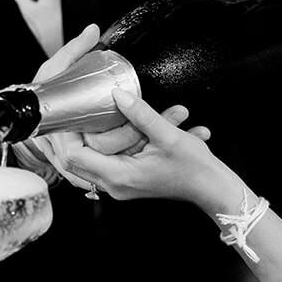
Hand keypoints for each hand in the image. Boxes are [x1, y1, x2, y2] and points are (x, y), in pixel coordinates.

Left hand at [51, 90, 226, 207]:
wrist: (212, 187)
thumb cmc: (195, 168)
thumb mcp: (169, 134)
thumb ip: (140, 113)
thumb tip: (118, 94)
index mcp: (120, 175)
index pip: (75, 156)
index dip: (68, 134)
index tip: (72, 113)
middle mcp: (115, 185)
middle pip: (75, 161)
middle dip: (74, 135)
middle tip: (75, 112)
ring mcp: (120, 185)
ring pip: (88, 162)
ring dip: (89, 140)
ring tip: (90, 118)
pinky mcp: (127, 181)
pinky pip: (103, 163)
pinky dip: (104, 146)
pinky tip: (112, 129)